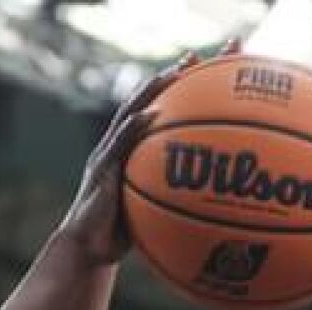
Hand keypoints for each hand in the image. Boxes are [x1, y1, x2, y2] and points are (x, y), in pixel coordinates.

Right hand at [56, 40, 239, 264]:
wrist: (91, 249)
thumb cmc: (125, 231)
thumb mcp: (158, 210)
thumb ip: (179, 197)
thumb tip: (221, 202)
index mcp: (135, 149)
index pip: (160, 109)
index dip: (181, 88)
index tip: (207, 68)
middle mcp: (121, 144)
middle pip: (148, 100)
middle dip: (171, 76)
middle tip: (197, 57)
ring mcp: (109, 153)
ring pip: (131, 112)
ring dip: (153, 91)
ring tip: (175, 73)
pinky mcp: (101, 169)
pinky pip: (119, 144)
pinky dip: (134, 127)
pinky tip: (150, 115)